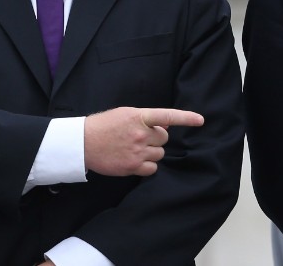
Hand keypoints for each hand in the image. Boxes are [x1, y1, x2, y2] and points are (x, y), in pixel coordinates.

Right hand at [84, 107, 204, 175]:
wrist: (82, 143)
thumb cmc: (104, 125)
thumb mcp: (125, 113)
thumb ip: (146, 118)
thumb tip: (167, 124)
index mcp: (139, 116)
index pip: (167, 116)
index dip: (186, 118)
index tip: (200, 120)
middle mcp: (140, 134)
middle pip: (164, 138)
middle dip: (156, 138)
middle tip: (140, 137)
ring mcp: (137, 151)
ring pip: (159, 153)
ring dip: (151, 152)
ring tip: (134, 148)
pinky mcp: (132, 167)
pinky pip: (152, 169)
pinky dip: (147, 166)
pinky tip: (135, 160)